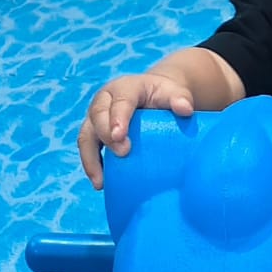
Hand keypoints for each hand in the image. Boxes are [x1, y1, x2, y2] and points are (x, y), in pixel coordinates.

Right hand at [78, 69, 195, 187]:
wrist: (154, 96)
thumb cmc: (164, 96)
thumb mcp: (174, 93)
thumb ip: (180, 99)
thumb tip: (185, 110)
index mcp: (125, 87)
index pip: (120, 101)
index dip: (118, 118)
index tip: (120, 136)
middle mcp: (105, 99)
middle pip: (97, 115)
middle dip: (106, 136)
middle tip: (123, 154)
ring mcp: (96, 116)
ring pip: (86, 135)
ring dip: (90, 158)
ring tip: (100, 182)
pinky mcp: (94, 132)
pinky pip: (87, 148)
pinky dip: (92, 165)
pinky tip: (101, 184)